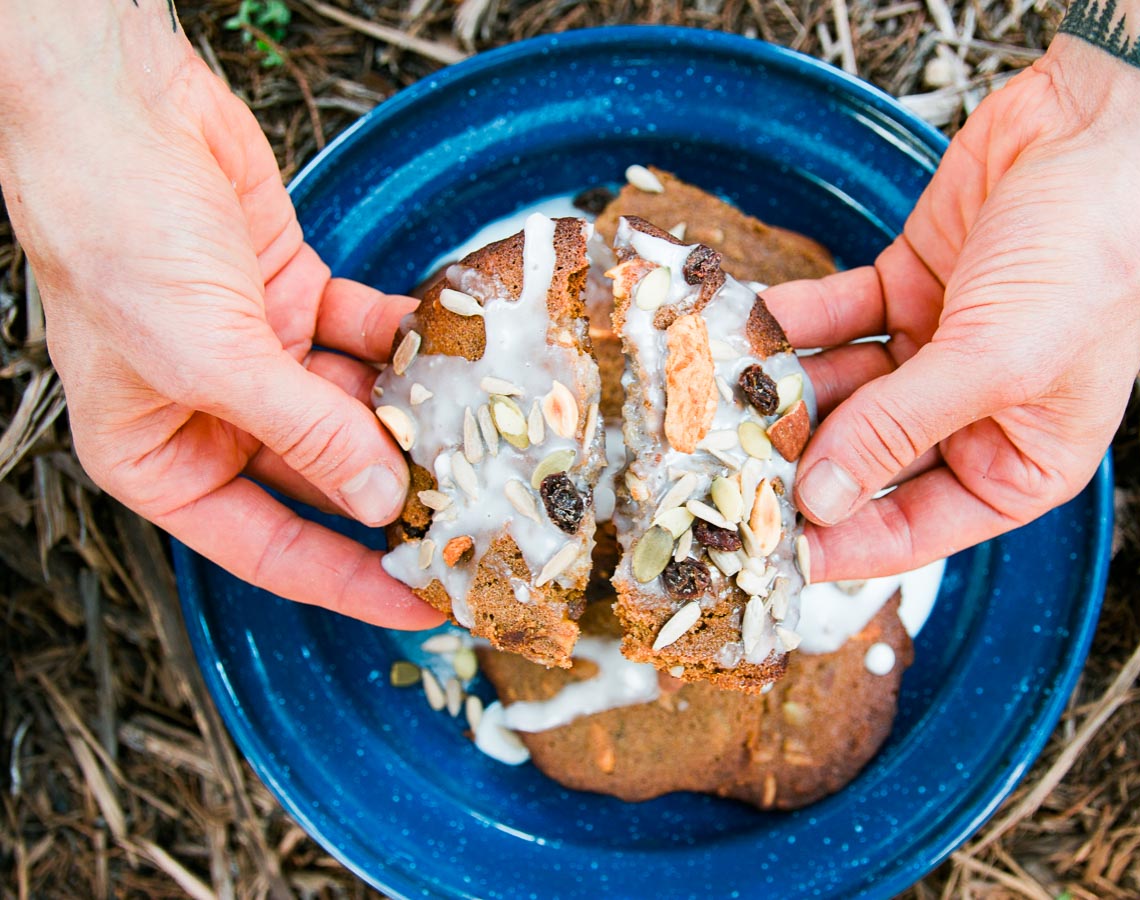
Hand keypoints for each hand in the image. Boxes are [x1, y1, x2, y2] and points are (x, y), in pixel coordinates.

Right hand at [0, 6, 441, 628]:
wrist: (116, 110)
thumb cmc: (116, 236)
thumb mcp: (206, 357)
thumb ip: (300, 433)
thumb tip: (379, 497)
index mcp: (163, 459)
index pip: (269, 548)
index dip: (347, 581)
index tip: (420, 604)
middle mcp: (214, 414)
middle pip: (324, 478)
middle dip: (397, 492)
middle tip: (478, 514)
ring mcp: (260, 355)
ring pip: (355, 408)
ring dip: (413, 415)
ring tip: (484, 434)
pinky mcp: (295, 297)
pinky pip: (365, 336)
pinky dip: (405, 342)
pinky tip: (452, 348)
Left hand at [764, 35, 1139, 581]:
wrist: (1100, 129)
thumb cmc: (1092, 254)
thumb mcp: (996, 362)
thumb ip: (899, 430)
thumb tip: (822, 498)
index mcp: (1016, 461)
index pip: (910, 527)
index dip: (840, 542)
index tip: (769, 550)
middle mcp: (969, 415)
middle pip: (861, 458)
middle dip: (797, 457)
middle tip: (725, 462)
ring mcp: (930, 352)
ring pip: (837, 388)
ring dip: (783, 386)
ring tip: (725, 390)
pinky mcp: (900, 291)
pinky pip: (831, 319)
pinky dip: (794, 320)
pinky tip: (754, 323)